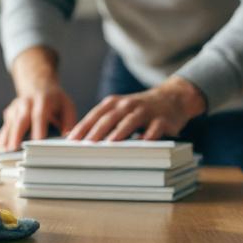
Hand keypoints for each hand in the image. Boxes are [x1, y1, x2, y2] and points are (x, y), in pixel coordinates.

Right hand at [0, 47, 76, 151]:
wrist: (38, 85)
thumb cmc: (54, 100)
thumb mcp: (67, 105)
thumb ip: (69, 121)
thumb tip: (69, 138)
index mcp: (43, 100)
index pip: (39, 115)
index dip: (38, 128)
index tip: (37, 142)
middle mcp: (26, 103)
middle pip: (20, 120)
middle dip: (17, 135)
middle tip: (14, 150)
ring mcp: (15, 108)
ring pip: (10, 124)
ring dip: (7, 139)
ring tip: (6, 155)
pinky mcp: (9, 114)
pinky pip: (4, 128)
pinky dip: (2, 139)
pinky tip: (1, 151)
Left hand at [67, 76, 206, 142]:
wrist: (172, 98)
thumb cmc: (139, 109)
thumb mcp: (120, 110)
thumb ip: (102, 121)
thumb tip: (77, 138)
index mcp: (115, 103)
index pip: (95, 115)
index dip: (82, 127)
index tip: (70, 140)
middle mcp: (128, 105)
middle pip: (110, 118)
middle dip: (96, 131)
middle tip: (86, 145)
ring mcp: (146, 111)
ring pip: (130, 121)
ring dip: (120, 131)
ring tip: (110, 143)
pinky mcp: (162, 119)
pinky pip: (155, 128)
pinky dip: (149, 135)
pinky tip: (143, 142)